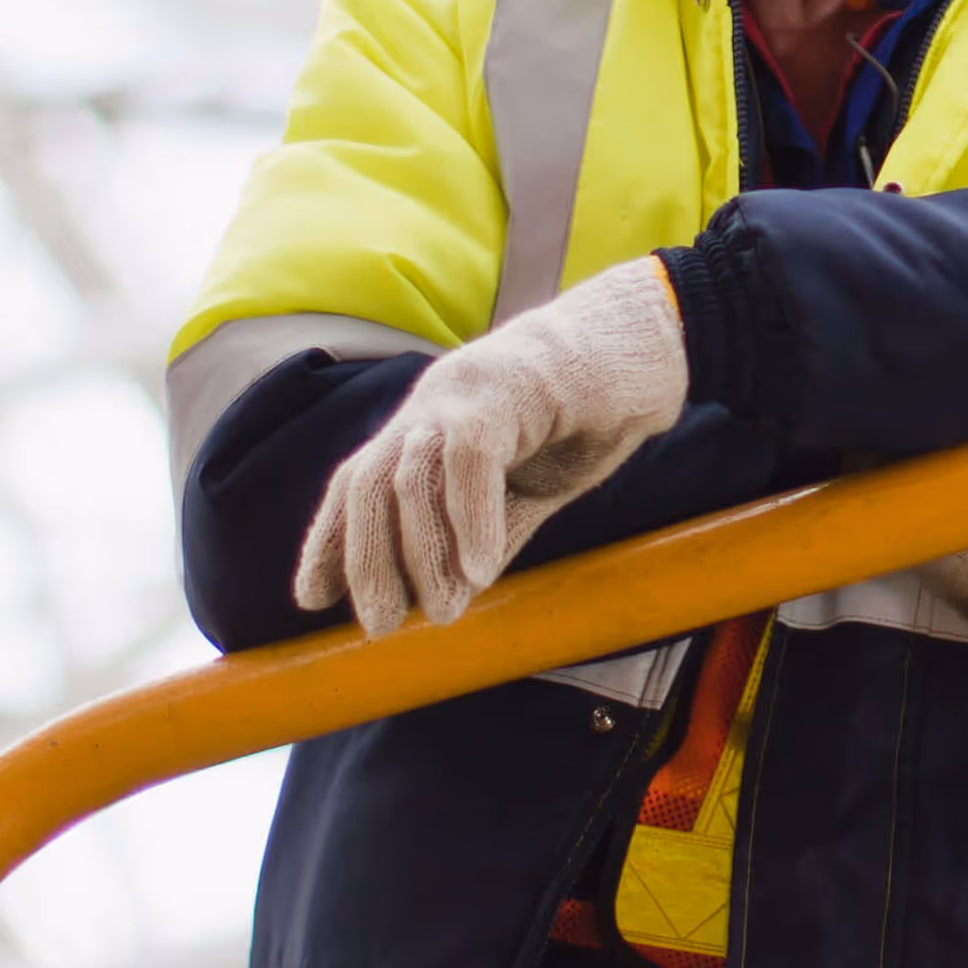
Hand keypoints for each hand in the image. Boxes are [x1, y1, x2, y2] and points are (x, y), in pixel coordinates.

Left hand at [296, 259, 690, 633]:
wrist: (656, 340)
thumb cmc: (592, 413)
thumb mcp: (529, 490)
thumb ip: (486, 536)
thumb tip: (446, 600)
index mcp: (428, 423)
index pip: (357, 482)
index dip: (329, 540)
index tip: (312, 599)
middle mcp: (431, 401)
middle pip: (366, 482)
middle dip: (364, 560)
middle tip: (380, 626)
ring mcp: (464, 388)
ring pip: (409, 475)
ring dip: (419, 553)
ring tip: (443, 613)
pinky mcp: (509, 383)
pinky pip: (471, 458)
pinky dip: (471, 518)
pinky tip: (482, 570)